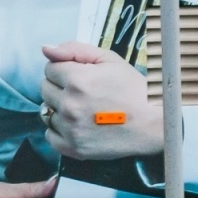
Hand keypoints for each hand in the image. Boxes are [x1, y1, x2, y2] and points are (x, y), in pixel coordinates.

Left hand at [39, 42, 163, 159]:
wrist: (153, 123)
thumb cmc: (133, 89)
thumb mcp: (109, 60)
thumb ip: (75, 50)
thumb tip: (46, 49)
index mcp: (77, 80)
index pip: (49, 68)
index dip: (64, 69)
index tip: (80, 75)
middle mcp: (70, 105)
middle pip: (44, 89)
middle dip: (59, 87)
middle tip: (82, 92)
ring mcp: (70, 129)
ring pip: (46, 112)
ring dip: (59, 108)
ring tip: (82, 109)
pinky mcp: (73, 148)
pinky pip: (50, 135)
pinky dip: (59, 130)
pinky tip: (77, 124)